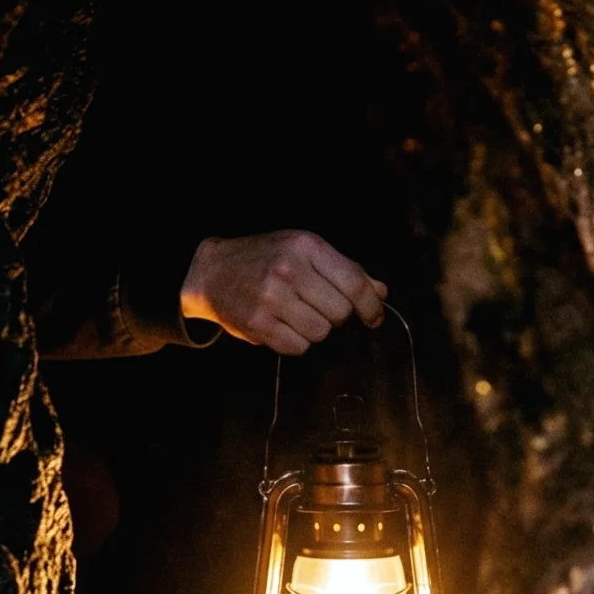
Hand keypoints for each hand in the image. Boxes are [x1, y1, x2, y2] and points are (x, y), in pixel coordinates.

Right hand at [179, 230, 386, 353]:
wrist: (213, 270)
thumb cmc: (267, 259)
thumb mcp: (306, 252)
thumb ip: (346, 271)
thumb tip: (381, 292)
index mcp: (306, 246)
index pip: (354, 283)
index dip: (371, 306)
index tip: (375, 317)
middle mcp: (289, 269)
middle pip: (340, 313)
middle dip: (335, 316)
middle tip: (316, 306)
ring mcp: (271, 297)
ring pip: (320, 333)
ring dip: (314, 329)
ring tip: (295, 313)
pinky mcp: (258, 323)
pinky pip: (298, 347)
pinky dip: (295, 341)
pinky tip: (281, 324)